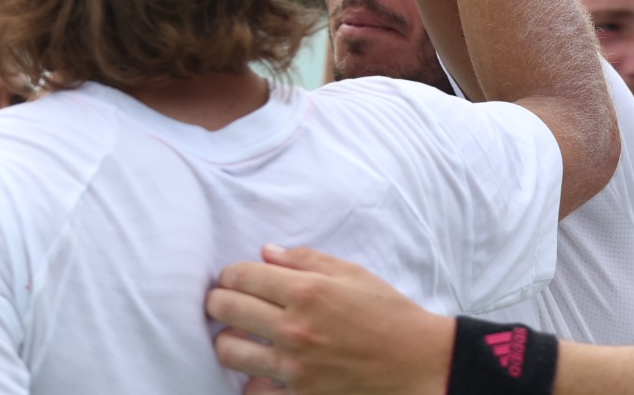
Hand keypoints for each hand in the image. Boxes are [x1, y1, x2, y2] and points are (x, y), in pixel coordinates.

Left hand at [207, 246, 452, 394]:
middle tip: (221, 301)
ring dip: (226, 340)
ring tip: (236, 335)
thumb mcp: (352, 274)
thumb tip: (265, 252)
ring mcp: (294, 367)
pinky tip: (259, 368)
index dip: (230, 274)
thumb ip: (305, 260)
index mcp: (307, 292)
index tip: (232, 277)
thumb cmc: (388, 313)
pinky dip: (250, 379)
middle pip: (226, 310)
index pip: (242, 277)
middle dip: (217, 301)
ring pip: (229, 352)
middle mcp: (295, 329)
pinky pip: (253, 391)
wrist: (416, 362)